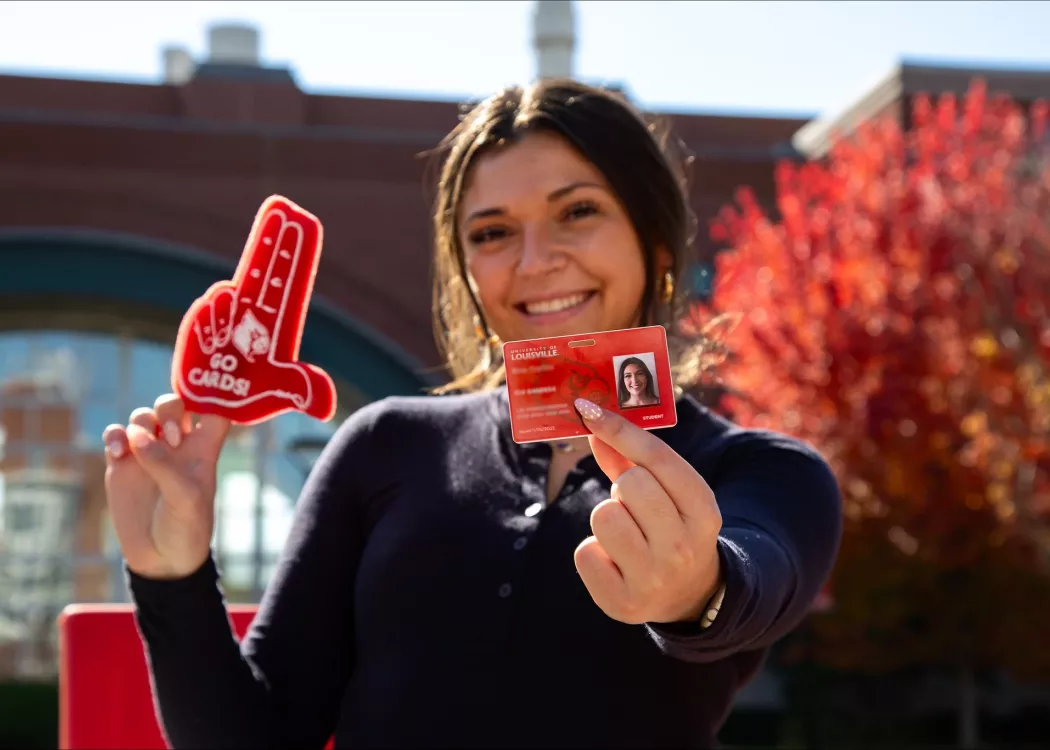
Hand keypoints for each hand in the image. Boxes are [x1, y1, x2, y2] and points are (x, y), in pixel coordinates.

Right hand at [102, 395, 230, 579]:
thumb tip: (136, 436)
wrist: (160, 558)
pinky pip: (116, 434)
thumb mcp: (185, 497)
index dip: (212, 399)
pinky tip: (117, 452)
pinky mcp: (122, 464)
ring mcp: (148, 453)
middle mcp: (177, 447)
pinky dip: (114, 435)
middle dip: (169, 409)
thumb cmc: (186, 527)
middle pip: (175, 404)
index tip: (201, 398)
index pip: (215, 412)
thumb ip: (164, 465)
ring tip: (139, 447)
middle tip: (171, 438)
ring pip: (144, 415)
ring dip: (141, 421)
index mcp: (204, 450)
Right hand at [174, 199, 335, 421]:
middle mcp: (252, 314)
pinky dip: (212, 314)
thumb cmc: (251, 397)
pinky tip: (219, 318)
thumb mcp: (281, 392)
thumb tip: (326, 405)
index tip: (304, 224)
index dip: (295, 254)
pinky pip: (206, 312)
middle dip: (274, 240)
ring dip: (236, 293)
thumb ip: (302, 392)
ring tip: (235, 325)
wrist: (211, 410)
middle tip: (283, 210)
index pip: (289, 281)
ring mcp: (224, 317)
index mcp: (276, 324)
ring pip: (231, 291)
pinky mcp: (198, 328)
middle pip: (264, 269)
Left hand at [572, 398, 722, 624]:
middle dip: (623, 489)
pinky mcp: (622, 602)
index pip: (657, 457)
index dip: (619, 428)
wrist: (687, 594)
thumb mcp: (669, 493)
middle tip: (635, 508)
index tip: (588, 410)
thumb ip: (631, 458)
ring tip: (626, 535)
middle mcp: (683, 546)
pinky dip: (593, 553)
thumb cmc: (671, 528)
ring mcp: (654, 578)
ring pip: (604, 516)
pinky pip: (584, 552)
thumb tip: (592, 423)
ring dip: (607, 519)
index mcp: (703, 510)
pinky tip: (615, 562)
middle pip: (629, 484)